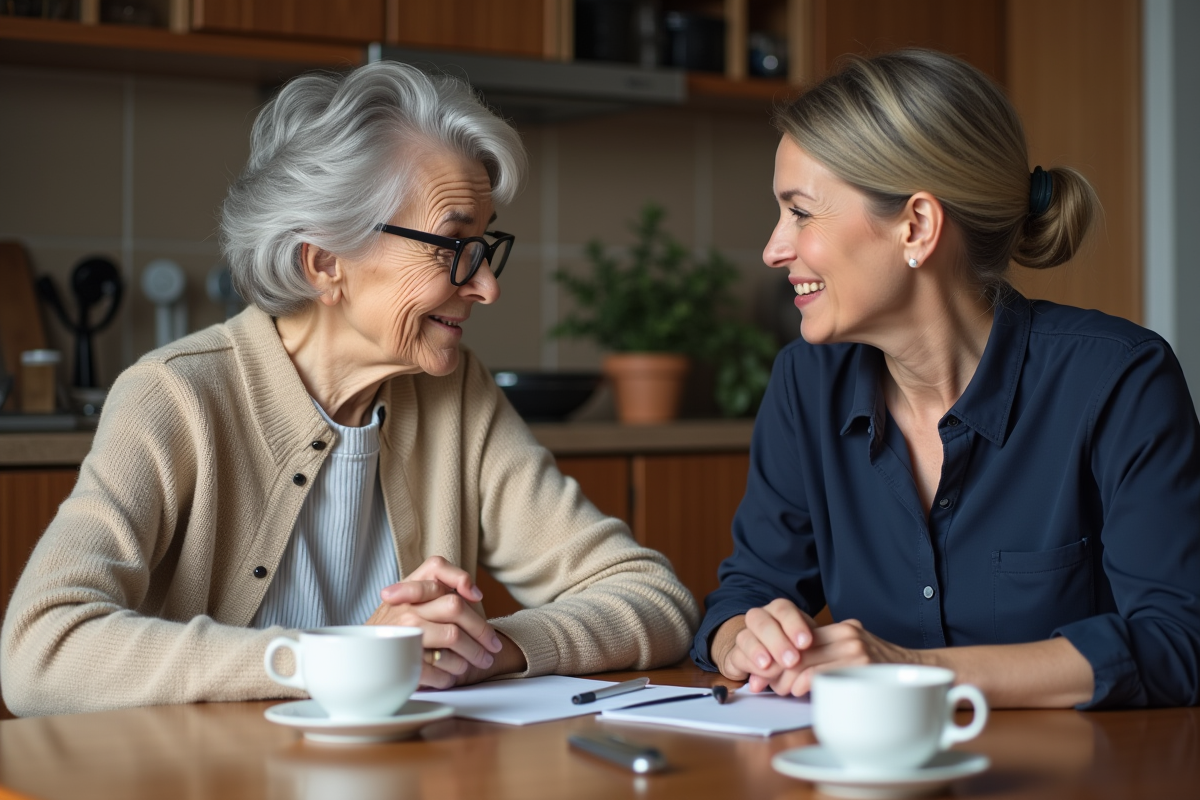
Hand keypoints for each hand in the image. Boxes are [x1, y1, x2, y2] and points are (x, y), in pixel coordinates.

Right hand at [365, 556, 501, 688]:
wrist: (356, 657)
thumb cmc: (392, 629)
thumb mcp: (406, 603)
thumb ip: (435, 592)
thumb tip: (473, 594)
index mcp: (408, 589)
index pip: (436, 567)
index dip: (460, 578)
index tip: (476, 596)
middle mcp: (405, 607)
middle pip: (455, 606)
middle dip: (481, 628)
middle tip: (493, 646)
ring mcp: (403, 632)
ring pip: (453, 636)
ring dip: (472, 654)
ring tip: (478, 662)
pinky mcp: (402, 661)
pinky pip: (439, 667)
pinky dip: (450, 675)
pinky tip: (451, 677)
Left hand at [713, 600, 919, 696]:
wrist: (925, 672)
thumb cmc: (885, 672)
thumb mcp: (855, 655)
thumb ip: (828, 659)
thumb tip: (788, 675)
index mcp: (842, 629)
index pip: (797, 639)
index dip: (775, 656)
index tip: (762, 672)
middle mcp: (847, 634)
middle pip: (796, 650)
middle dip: (776, 670)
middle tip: (767, 685)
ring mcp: (855, 648)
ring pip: (804, 661)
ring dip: (786, 680)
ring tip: (781, 691)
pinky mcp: (862, 664)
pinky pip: (823, 674)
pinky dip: (804, 684)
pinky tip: (799, 692)